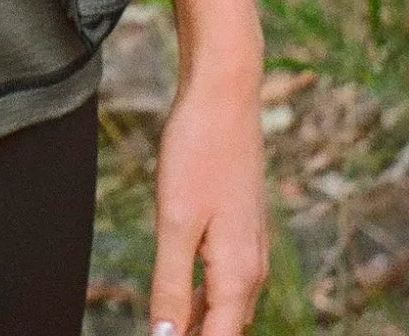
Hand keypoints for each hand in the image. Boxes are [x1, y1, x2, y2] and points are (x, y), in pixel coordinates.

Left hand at [147, 63, 268, 334]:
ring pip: (222, 305)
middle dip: (192, 335)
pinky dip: (199, 295)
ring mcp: (248, 247)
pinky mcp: (239, 229)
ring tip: (163, 326)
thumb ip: (170, 285)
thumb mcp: (175, 222)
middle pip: (222, 328)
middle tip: (156, 330)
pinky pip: (221, 279)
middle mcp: (251, 268)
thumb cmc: (199, 153)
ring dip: (195, 320)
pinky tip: (176, 294)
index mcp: (239, 275)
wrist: (224, 97)